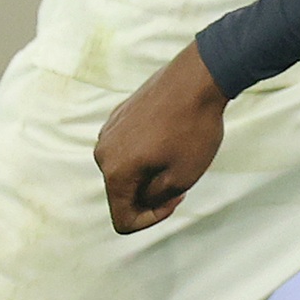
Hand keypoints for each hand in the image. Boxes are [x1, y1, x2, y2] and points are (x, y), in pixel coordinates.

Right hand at [97, 44, 230, 233]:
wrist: (196, 79)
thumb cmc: (193, 130)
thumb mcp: (182, 178)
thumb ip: (155, 198)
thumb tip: (141, 197)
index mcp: (115, 173)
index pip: (122, 220)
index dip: (151, 220)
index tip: (175, 199)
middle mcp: (103, 153)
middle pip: (122, 194)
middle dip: (150, 194)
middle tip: (181, 178)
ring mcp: (107, 132)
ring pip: (125, 170)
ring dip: (149, 172)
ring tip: (177, 155)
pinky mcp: (117, 116)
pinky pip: (127, 148)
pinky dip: (146, 152)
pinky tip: (170, 137)